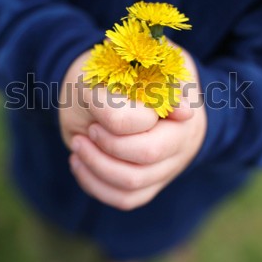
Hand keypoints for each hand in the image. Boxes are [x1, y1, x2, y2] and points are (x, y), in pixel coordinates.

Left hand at [68, 46, 206, 210]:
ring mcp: (167, 166)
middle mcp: (181, 140)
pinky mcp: (150, 185)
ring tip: (77, 147)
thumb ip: (154, 76)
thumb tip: (185, 112)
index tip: (94, 107)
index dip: (116, 121)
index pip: (147, 123)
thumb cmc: (126, 71)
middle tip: (86, 133)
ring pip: (132, 185)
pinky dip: (96, 186)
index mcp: (182, 107)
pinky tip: (79, 164)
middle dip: (107, 147)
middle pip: (146, 158)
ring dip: (96, 167)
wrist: (124, 90)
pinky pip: (125, 199)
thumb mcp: (136, 62)